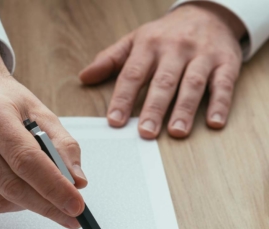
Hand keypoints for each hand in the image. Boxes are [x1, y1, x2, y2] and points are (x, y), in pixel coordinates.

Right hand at [0, 37, 86, 227]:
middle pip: (12, 187)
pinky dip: (1, 207)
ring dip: (24, 203)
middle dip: (47, 205)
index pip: (25, 160)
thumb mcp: (39, 113)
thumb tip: (77, 183)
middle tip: (69, 213)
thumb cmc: (1, 104)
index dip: (54, 187)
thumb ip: (63, 146)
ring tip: (29, 183)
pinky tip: (3, 185)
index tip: (76, 206)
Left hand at [79, 2, 245, 137]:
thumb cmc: (166, 34)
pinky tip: (214, 122)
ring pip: (192, 83)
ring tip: (176, 132)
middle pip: (163, 82)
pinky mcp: (226, 62)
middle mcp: (175, 49)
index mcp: (149, 45)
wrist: (208, 12)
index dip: (123, 99)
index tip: (115, 121)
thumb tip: (84, 77)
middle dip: (153, 108)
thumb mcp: (136, 40)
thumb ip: (110, 60)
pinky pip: (224, 84)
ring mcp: (202, 55)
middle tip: (145, 133)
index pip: (133, 74)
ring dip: (185, 109)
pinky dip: (220, 103)